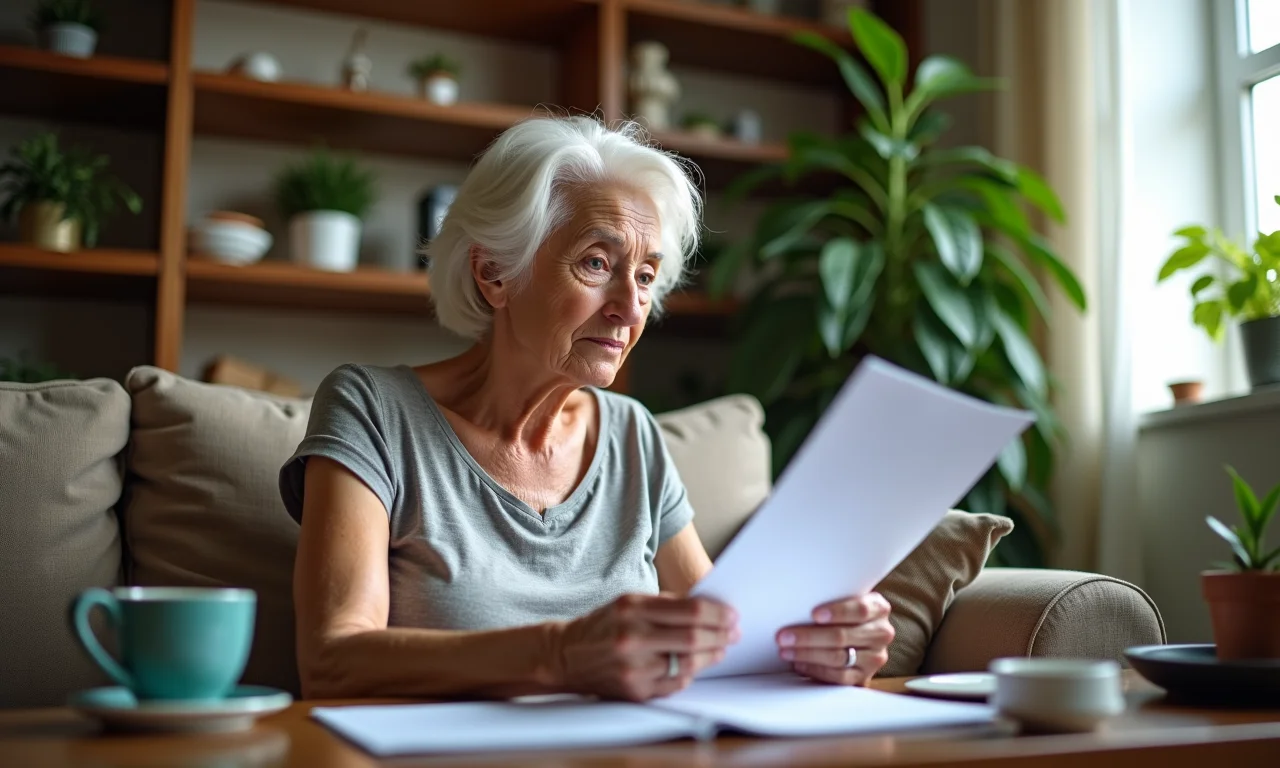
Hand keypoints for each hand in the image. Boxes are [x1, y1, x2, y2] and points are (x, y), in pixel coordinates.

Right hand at [554, 593, 738, 700]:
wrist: (565, 655)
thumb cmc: (604, 625)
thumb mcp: (628, 602)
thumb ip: (666, 604)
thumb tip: (708, 607)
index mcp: (633, 608)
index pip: (690, 610)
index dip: (717, 613)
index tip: (732, 614)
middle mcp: (633, 637)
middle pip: (693, 638)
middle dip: (721, 635)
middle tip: (735, 632)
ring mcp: (634, 667)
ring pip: (688, 664)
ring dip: (712, 656)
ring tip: (722, 648)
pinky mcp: (635, 690)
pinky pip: (675, 684)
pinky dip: (690, 674)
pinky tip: (696, 665)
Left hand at [776, 593, 892, 685]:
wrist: (858, 640)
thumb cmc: (843, 614)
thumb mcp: (845, 600)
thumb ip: (831, 598)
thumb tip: (796, 602)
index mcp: (878, 608)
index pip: (860, 609)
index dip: (837, 612)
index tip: (814, 614)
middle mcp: (881, 633)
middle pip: (842, 636)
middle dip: (809, 637)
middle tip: (784, 636)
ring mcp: (874, 657)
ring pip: (837, 657)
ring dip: (807, 654)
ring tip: (786, 651)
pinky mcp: (863, 677)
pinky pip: (837, 676)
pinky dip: (815, 669)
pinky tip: (799, 664)